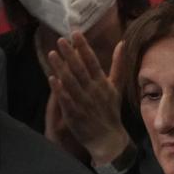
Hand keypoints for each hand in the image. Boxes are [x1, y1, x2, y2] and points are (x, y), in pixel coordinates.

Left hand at [47, 33, 130, 164]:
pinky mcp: (75, 114)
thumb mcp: (117, 88)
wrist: (108, 139)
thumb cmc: (110, 111)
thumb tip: (122, 43)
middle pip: (81, 70)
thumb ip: (118, 65)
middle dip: (71, 55)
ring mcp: (84, 103)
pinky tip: (52, 79)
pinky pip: (66, 100)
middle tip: (61, 40)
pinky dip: (60, 90)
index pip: (93, 63)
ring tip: (52, 54)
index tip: (76, 34)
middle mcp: (94, 92)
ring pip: (72, 83)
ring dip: (62, 68)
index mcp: (103, 84)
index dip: (84, 48)